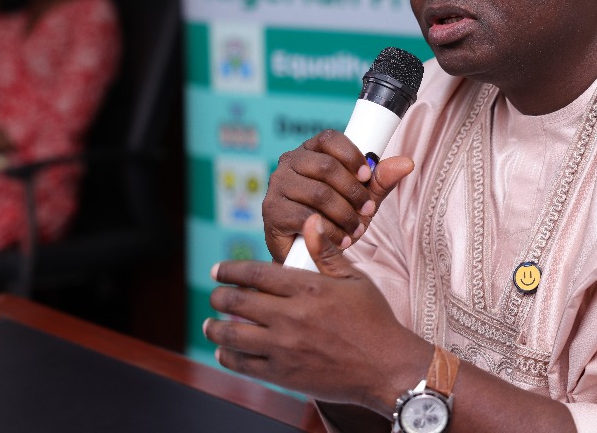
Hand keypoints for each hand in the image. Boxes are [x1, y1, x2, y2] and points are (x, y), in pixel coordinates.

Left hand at [206, 215, 430, 412]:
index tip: (217, 270)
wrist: (386, 368)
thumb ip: (326, 252)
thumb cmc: (373, 320)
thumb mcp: (354, 279)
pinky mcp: (284, 374)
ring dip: (215, 328)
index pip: (256, 274)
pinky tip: (224, 353)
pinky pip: (244, 365)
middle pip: (238, 303)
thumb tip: (310, 221)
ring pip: (234, 335)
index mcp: (308, 288)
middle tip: (215, 296)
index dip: (231, 270)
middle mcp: (291, 316)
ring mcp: (285, 347)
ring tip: (210, 325)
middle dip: (219, 297)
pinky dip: (228, 357)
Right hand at [262, 129, 413, 261]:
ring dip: (345, 214)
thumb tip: (407, 163)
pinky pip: (306, 217)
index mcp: (310, 151)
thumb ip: (380, 180)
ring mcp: (277, 185)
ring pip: (319, 193)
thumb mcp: (361, 197)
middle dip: (353, 192)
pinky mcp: (272, 211)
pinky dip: (330, 230)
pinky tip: (342, 239)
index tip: (367, 176)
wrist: (309, 253)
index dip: (351, 155)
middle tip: (368, 211)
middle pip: (326, 166)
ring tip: (357, 229)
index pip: (329, 138)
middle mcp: (289, 162)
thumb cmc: (334, 218)